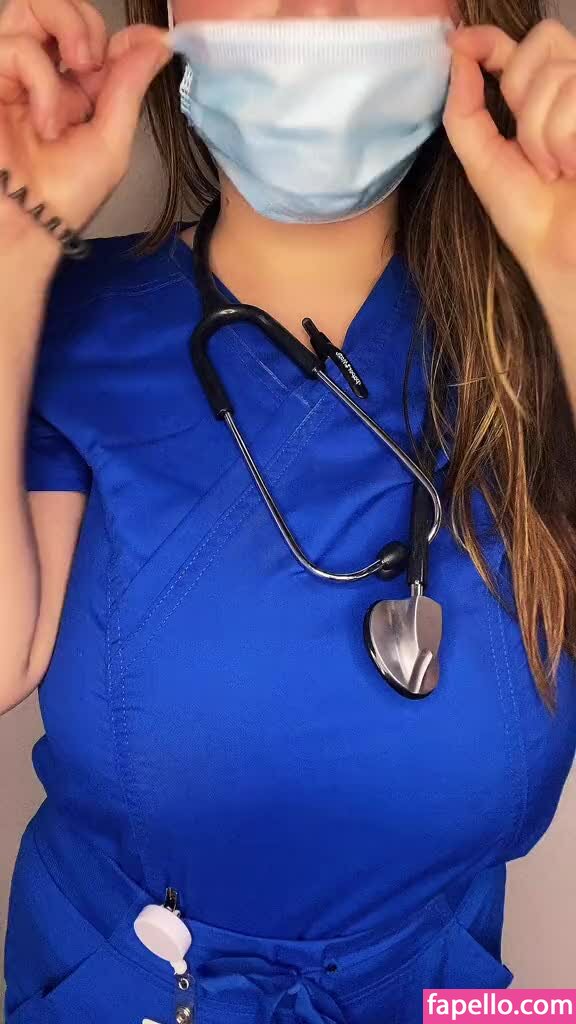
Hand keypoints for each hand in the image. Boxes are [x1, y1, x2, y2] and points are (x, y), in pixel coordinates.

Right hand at [0, 0, 170, 246]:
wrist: (31, 224)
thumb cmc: (65, 196)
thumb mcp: (112, 139)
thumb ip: (129, 86)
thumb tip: (157, 42)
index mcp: (71, 89)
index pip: (90, 33)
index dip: (118, 34)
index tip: (149, 45)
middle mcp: (38, 74)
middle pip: (53, 5)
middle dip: (83, 20)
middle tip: (94, 62)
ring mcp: (9, 73)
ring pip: (30, 7)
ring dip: (68, 35)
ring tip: (77, 80)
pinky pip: (17, 48)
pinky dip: (42, 81)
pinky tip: (45, 120)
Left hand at [443, 18, 575, 296]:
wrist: (562, 256)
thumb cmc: (529, 218)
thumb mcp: (482, 160)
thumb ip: (465, 109)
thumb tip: (458, 51)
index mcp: (542, 100)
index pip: (524, 45)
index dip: (491, 38)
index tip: (460, 43)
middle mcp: (574, 92)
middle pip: (544, 42)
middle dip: (522, 94)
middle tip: (530, 150)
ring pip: (559, 74)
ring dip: (543, 134)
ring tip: (556, 170)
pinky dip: (564, 139)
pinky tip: (574, 167)